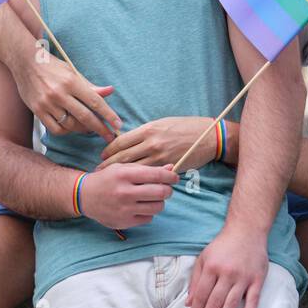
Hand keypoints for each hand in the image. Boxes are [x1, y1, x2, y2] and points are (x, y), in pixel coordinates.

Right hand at [8, 48, 121, 140]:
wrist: (25, 62)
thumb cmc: (52, 66)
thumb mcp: (72, 71)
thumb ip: (90, 85)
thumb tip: (110, 91)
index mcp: (71, 81)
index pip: (95, 102)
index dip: (108, 115)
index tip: (117, 124)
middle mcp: (59, 93)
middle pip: (85, 116)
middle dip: (100, 128)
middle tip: (110, 137)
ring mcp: (47, 103)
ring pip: (70, 125)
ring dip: (83, 129)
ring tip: (89, 129)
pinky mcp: (37, 110)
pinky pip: (55, 128)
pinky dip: (66, 131)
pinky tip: (71, 127)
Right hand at [78, 163, 177, 229]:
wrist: (84, 196)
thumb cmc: (107, 178)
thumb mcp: (123, 167)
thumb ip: (146, 168)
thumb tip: (170, 167)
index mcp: (125, 174)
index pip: (156, 174)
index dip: (170, 176)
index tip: (174, 177)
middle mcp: (125, 192)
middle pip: (161, 192)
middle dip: (168, 190)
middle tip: (166, 189)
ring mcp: (125, 209)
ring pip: (157, 207)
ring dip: (160, 202)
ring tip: (153, 198)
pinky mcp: (124, 222)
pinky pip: (148, 218)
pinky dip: (148, 212)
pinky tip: (140, 207)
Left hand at [97, 116, 215, 170]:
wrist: (208, 136)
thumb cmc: (186, 127)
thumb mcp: (163, 124)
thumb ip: (146, 133)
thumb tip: (130, 141)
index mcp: (148, 129)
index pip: (121, 141)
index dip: (109, 150)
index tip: (102, 156)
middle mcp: (151, 142)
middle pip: (123, 156)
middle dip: (109, 165)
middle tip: (99, 172)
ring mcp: (159, 156)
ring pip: (133, 168)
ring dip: (120, 174)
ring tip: (110, 180)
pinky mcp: (168, 167)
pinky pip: (148, 175)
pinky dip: (137, 180)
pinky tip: (131, 184)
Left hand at [185, 225, 268, 307]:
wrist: (247, 229)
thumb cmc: (223, 245)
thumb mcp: (204, 257)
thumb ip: (195, 280)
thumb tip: (188, 303)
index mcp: (211, 267)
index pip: (201, 295)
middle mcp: (227, 273)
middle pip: (214, 302)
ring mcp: (243, 276)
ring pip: (231, 304)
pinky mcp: (257, 278)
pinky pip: (253, 299)